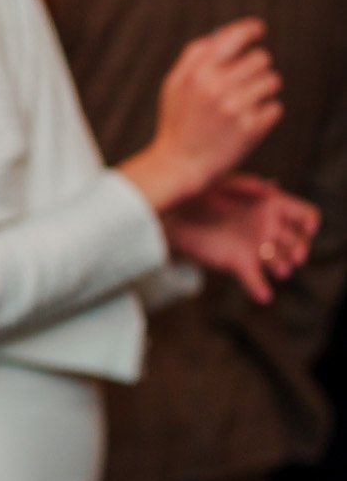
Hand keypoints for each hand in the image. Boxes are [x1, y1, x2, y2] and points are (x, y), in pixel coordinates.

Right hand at [121, 19, 282, 207]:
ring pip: (272, 81)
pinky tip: (246, 122)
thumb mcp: (173, 86)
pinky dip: (265, 114)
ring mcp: (234, 108)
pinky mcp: (250, 128)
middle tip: (244, 82)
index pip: (233, 38)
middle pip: (260, 58)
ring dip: (262, 90)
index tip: (258, 30)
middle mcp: (215, 88)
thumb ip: (193, 57)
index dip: (250, 30)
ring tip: (245, 104)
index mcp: (196, 74)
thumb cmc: (177, 122)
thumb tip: (220, 34)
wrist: (179, 165)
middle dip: (256, 68)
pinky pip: (275, 108)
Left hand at [164, 174, 319, 302]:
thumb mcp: (222, 184)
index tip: (307, 230)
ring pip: (279, 261)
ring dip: (283, 267)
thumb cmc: (198, 193)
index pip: (303, 215)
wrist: (171, 215)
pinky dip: (259, 288)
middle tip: (295, 257)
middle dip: (300, 249)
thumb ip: (247, 185)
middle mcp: (267, 228)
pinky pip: (254, 279)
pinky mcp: (238, 262)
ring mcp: (254, 247)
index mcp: (271, 206)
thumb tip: (272, 187)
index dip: (309, 222)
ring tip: (281, 270)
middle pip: (296, 241)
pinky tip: (264, 296)